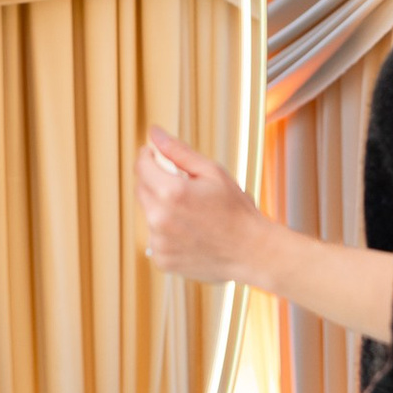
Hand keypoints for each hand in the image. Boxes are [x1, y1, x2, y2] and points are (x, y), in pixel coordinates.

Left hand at [135, 126, 272, 284]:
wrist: (251, 251)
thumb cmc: (235, 209)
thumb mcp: (211, 172)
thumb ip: (178, 151)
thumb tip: (154, 132)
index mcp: (171, 192)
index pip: (142, 166)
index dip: (146, 156)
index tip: (153, 154)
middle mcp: (160, 218)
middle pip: (141, 189)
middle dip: (156, 181)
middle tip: (182, 185)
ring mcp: (159, 242)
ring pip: (149, 214)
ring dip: (162, 208)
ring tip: (193, 213)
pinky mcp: (162, 259)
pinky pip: (155, 237)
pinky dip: (167, 232)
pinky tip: (191, 232)